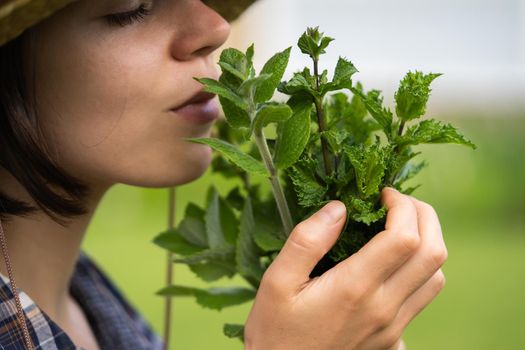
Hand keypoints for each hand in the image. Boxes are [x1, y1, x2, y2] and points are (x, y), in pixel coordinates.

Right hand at [244, 188, 446, 349]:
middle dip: (424, 216)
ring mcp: (392, 326)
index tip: (382, 193)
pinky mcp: (392, 338)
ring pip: (436, 277)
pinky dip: (421, 270)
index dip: (402, 206)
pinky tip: (394, 262)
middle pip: (433, 253)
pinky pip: (423, 297)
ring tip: (400, 227)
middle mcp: (383, 308)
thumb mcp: (276, 281)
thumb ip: (307, 241)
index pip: (404, 237)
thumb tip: (338, 208)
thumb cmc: (275, 330)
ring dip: (428, 243)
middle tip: (398, 202)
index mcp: (354, 288)